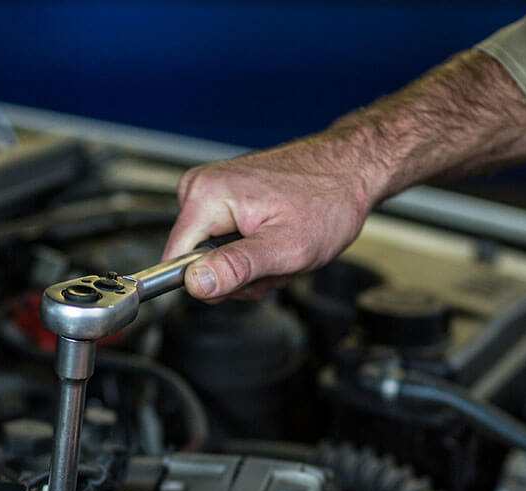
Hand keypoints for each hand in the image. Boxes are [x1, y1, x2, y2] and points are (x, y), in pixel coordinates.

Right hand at [162, 132, 381, 301]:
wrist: (350, 170)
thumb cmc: (328, 201)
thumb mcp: (286, 248)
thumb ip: (238, 268)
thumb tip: (196, 284)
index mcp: (207, 196)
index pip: (175, 261)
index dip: (211, 283)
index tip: (247, 278)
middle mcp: (201, 188)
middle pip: (197, 263)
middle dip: (240, 276)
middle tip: (276, 262)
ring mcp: (213, 192)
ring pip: (215, 259)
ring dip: (253, 267)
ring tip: (281, 248)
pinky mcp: (225, 198)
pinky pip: (227, 244)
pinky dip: (255, 252)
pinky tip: (277, 240)